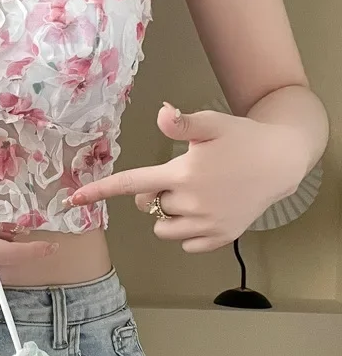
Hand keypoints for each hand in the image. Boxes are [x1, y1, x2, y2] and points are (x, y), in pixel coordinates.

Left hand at [70, 102, 303, 252]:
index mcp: (182, 175)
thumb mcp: (212, 124)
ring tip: (195, 195)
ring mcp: (207, 224)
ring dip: (170, 215)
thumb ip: (183, 124)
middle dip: (158, 194)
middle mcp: (191, 204)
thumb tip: (161, 112)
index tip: (72, 201)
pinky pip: (186, 243)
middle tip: (184, 177)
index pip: (131, 184)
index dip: (99, 191)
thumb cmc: (243, 138)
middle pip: (151, 206)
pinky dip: (188, 232)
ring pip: (164, 228)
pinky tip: (206, 212)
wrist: (282, 161)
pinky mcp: (221, 238)